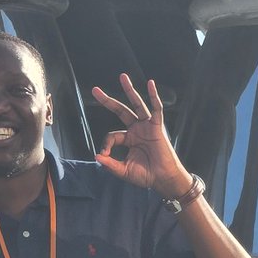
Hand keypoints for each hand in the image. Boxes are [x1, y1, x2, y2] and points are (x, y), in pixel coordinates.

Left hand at [92, 73, 187, 193]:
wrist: (163, 180)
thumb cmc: (146, 175)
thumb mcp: (123, 170)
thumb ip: (110, 164)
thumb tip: (96, 157)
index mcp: (129, 139)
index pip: (112, 135)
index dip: (106, 144)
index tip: (105, 154)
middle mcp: (137, 129)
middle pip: (120, 110)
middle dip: (107, 100)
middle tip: (95, 90)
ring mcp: (147, 126)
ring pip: (137, 104)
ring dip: (129, 90)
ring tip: (122, 77)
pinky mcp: (157, 127)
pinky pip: (156, 109)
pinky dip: (154, 96)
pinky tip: (151, 84)